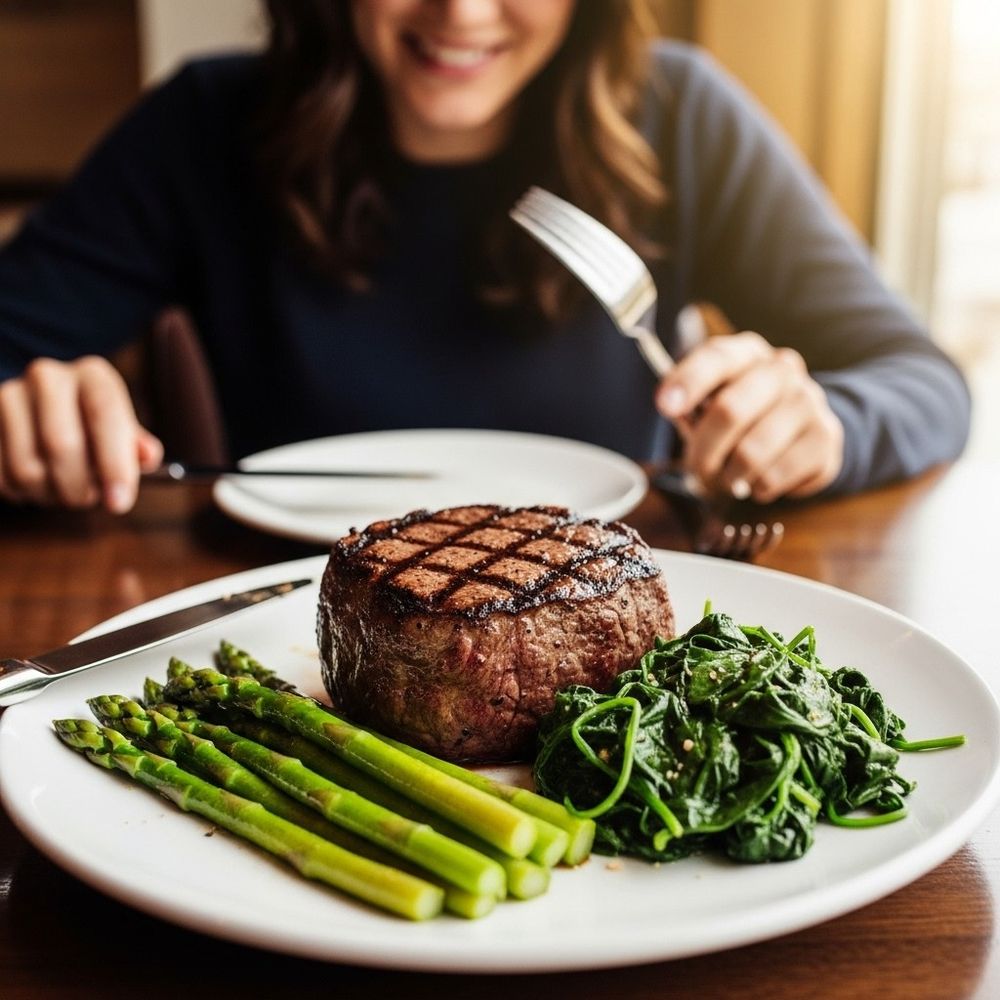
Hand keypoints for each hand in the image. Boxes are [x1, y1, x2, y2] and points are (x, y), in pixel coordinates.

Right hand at [0, 356, 162, 512]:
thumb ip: (136, 447)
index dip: (114, 463)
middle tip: (88, 500)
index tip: (119, 504)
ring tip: (62, 489)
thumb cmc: (94, 430)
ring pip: (27, 468)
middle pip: (61, 444)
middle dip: (79, 487)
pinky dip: (22, 493)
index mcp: (93, 375)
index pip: (104, 414)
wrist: (42, 413)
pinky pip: (2, 477)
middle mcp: (48, 376)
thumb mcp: (121, 432)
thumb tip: (147, 456)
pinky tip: (36, 483)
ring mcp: (8, 394)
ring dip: (50, 495)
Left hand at [655, 331, 842, 502]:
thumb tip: (676, 411)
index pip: (717, 358)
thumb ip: (690, 407)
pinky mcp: (825, 438)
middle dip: (703, 449)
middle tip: (695, 470)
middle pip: (730, 409)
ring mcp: (809, 401)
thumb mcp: (712, 405)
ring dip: (730, 475)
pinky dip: (757, 488)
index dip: (688, 382)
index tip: (665, 405)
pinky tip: (760, 480)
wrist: (805, 433)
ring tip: (731, 478)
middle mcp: (782, 369)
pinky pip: (775, 475)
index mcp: (747, 353)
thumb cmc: (744, 418)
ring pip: (751, 452)